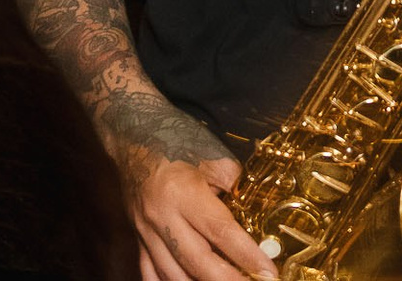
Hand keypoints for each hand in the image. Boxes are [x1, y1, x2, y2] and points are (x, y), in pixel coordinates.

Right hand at [111, 111, 275, 280]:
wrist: (132, 135)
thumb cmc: (177, 141)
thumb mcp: (214, 158)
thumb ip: (234, 188)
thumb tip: (254, 218)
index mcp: (184, 192)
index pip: (221, 232)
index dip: (247, 255)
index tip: (268, 272)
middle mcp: (162, 216)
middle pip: (197, 260)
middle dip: (228, 280)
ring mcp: (145, 231)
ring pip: (172, 274)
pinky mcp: (137, 239)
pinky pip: (150, 273)